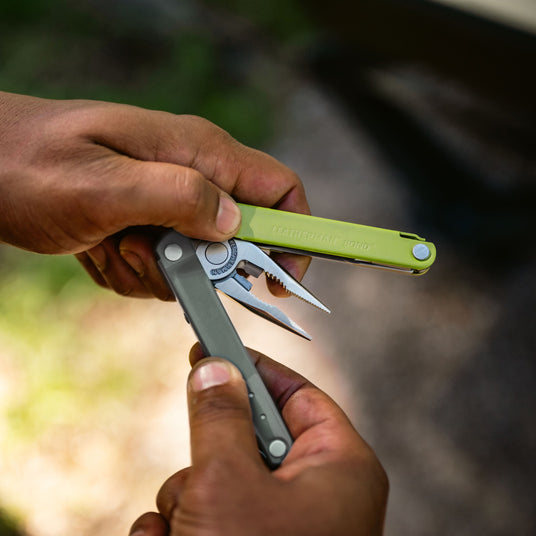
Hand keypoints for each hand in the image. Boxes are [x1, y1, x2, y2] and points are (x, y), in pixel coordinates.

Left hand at [0, 91, 309, 298]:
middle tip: (157, 259)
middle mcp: (192, 176)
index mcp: (199, 153)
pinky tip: (100, 249)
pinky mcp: (148, 225)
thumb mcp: (105, 186)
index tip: (280, 280)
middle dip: (202, 267)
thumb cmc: (31, 163)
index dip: (295, 235)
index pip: (280, 189)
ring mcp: (169, 203)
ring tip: (112, 245)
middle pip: (237, 238)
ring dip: (157, 272)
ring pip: (196, 262)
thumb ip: (179, 197)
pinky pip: (162, 269)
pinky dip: (132, 272)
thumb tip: (234, 223)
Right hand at [129, 346, 388, 535]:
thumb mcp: (229, 481)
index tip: (211, 350)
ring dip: (186, 502)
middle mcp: (316, 495)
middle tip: (197, 480)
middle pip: (248, 438)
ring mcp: (282, 528)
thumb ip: (219, 416)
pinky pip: (207, 517)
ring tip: (183, 534)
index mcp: (338, 466)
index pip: (296, 394)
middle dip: (207, 456)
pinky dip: (180, 530)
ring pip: (218, 481)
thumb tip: (214, 367)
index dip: (254, 369)